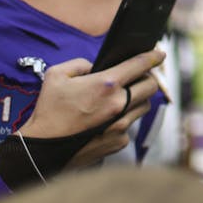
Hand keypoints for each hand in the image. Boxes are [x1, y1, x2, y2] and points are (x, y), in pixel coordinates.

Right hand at [19, 50, 165, 166]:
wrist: (43, 149)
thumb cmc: (48, 111)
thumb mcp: (56, 75)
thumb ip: (79, 64)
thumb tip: (94, 67)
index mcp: (106, 84)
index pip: (139, 65)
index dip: (153, 56)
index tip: (160, 53)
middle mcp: (119, 104)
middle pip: (150, 86)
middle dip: (147, 78)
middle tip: (137, 77)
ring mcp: (121, 125)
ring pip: (143, 107)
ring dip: (137, 100)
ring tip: (121, 99)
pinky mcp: (119, 142)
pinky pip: (130, 126)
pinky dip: (123, 120)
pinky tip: (106, 121)